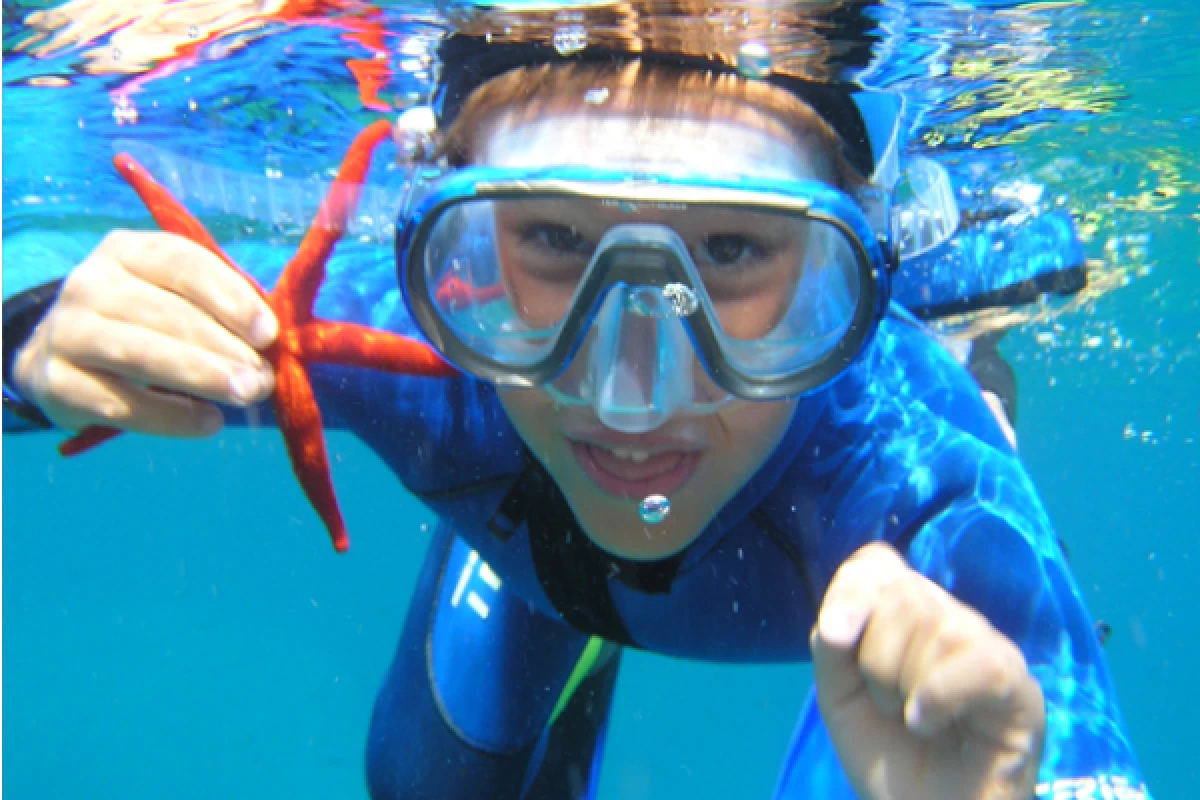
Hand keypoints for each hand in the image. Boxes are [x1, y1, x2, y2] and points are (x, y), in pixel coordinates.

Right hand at [12, 230, 277, 436]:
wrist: (62, 354)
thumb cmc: (145, 322)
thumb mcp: (178, 298)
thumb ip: (222, 309)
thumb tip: (275, 339)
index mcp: (129, 251)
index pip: (183, 263)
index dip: (230, 297)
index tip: (267, 333)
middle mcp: (90, 284)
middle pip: (166, 313)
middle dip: (223, 347)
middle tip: (263, 378)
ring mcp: (67, 332)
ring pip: (141, 354)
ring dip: (201, 376)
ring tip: (245, 395)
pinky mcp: (55, 382)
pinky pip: (118, 403)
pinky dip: (168, 416)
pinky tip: (208, 423)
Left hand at [812, 542, 1044, 799]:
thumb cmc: (891, 758)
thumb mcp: (841, 698)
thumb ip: (831, 649)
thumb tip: (835, 624)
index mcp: (908, 616)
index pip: (878, 564)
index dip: (851, 591)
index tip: (835, 639)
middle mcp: (953, 621)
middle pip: (903, 595)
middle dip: (874, 660)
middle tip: (888, 706)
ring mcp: (991, 650)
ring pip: (936, 627)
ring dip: (902, 686)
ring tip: (915, 723)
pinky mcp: (1020, 690)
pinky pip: (979, 662)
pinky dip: (938, 694)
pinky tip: (925, 723)